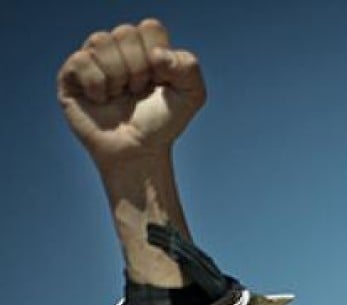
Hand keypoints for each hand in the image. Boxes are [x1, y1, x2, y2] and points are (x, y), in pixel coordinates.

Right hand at [57, 19, 204, 167]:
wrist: (138, 151)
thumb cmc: (163, 123)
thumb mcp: (191, 95)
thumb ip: (188, 67)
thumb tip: (156, 54)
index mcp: (145, 47)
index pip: (150, 28)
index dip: (157, 56)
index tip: (160, 81)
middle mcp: (117, 50)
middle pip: (125, 32)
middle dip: (138, 68)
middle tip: (138, 91)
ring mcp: (93, 60)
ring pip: (101, 41)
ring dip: (117, 75)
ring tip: (120, 95)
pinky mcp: (71, 76)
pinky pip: (81, 60)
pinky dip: (97, 84)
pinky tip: (101, 100)